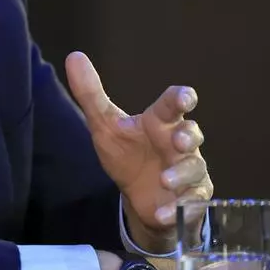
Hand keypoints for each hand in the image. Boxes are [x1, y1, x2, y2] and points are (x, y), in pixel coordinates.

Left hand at [66, 52, 212, 253]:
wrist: (138, 197)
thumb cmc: (127, 153)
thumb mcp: (105, 126)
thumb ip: (91, 94)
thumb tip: (74, 56)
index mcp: (160, 122)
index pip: (175, 104)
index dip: (182, 97)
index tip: (184, 97)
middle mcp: (180, 143)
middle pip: (193, 132)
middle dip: (188, 136)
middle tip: (178, 141)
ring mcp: (189, 170)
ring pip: (195, 167)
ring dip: (181, 174)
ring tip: (164, 180)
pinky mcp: (191, 198)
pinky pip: (191, 202)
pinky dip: (178, 209)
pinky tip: (164, 213)